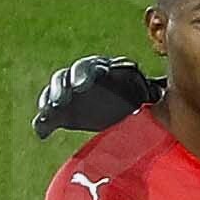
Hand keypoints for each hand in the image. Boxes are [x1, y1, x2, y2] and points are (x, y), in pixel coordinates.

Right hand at [32, 54, 159, 137]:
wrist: (125, 113)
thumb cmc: (137, 101)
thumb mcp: (144, 95)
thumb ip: (148, 92)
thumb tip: (157, 92)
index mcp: (103, 70)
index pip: (90, 67)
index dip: (84, 75)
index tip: (81, 88)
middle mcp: (83, 76)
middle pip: (68, 77)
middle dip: (62, 88)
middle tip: (59, 101)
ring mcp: (70, 91)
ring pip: (56, 91)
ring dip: (50, 100)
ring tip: (48, 111)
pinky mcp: (61, 111)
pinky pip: (49, 113)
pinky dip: (44, 121)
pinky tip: (42, 132)